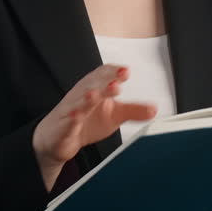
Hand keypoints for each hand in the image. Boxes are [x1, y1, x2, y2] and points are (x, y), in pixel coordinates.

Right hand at [32, 64, 156, 190]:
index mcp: (94, 87)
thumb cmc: (86, 121)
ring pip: (78, 102)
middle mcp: (81, 96)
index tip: (125, 71)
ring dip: (87, 98)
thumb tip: (155, 108)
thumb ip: (133, 110)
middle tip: (116, 81)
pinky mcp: (62, 128)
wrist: (57, 138)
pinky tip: (76, 116)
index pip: (102, 74)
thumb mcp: (114, 115)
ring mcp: (70, 111)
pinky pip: (66, 122)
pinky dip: (71, 119)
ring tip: (95, 95)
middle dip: (103, 82)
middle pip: (91, 85)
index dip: (112, 72)